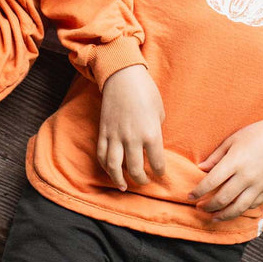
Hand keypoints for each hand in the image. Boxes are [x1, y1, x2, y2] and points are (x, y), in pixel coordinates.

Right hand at [98, 65, 165, 189]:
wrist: (122, 76)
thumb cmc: (146, 91)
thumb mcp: (159, 112)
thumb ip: (156, 131)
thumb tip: (153, 146)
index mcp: (151, 133)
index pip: (157, 163)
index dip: (160, 172)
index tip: (160, 174)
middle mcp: (132, 138)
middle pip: (136, 170)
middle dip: (142, 180)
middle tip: (145, 181)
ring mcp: (115, 135)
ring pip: (114, 167)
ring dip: (120, 180)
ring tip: (125, 186)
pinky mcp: (103, 131)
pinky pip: (102, 154)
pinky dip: (105, 166)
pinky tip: (111, 171)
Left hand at [189, 110, 262, 221]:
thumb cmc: (256, 134)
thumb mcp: (232, 140)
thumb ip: (216, 157)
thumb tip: (200, 169)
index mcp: (235, 161)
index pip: (211, 182)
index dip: (198, 191)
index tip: (190, 196)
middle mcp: (247, 176)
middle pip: (223, 198)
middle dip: (208, 206)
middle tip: (199, 207)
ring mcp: (259, 185)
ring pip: (238, 208)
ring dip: (223, 215)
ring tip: (213, 217)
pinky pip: (252, 205)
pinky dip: (240, 210)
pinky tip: (232, 209)